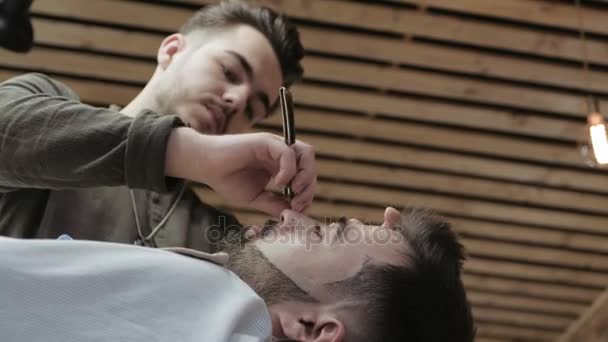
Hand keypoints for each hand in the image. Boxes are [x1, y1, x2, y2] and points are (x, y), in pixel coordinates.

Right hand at [166, 129, 315, 216]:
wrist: (206, 166)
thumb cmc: (227, 179)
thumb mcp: (255, 198)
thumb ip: (274, 204)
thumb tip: (293, 214)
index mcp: (280, 167)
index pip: (305, 176)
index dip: (307, 194)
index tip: (298, 210)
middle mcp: (280, 154)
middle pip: (309, 165)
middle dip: (309, 187)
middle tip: (298, 204)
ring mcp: (274, 146)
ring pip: (305, 154)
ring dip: (306, 174)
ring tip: (295, 191)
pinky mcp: (266, 141)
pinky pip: (287, 152)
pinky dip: (289, 169)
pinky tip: (279, 183)